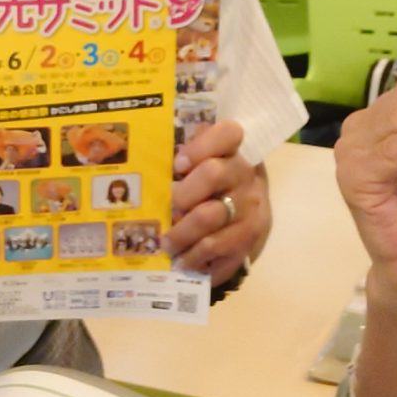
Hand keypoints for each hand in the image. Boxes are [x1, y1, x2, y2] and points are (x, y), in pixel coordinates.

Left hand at [165, 120, 266, 284]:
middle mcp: (245, 176)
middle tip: (168, 207)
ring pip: (211, 218)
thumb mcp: (208, 164)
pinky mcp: (249, 240)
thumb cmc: (215, 185)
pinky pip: (220, 252)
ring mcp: (250, 209)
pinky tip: (183, 263)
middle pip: (213, 174)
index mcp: (232, 152)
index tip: (178, 164)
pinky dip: (197, 260)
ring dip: (183, 234)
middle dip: (184, 191)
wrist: (251, 216)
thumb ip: (186, 157)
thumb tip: (144, 162)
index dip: (201, 145)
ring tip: (165, 245)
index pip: (228, 133)